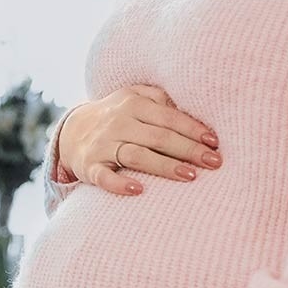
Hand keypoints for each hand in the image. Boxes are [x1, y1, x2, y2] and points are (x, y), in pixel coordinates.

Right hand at [56, 85, 220, 195]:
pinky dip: (119, 184)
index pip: (169, 117)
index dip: (193, 129)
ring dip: (164, 166)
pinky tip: (138, 190)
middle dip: (188, 149)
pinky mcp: (90, 167)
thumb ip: (162, 99)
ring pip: (136, 155)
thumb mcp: (135, 97)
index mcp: (132, 103)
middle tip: (214, 162)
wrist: (72, 131)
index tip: (215, 143)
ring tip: (189, 176)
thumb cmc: (118, 116)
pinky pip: (104, 177)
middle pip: (158, 137)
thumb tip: (198, 111)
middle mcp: (117, 123)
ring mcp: (102, 145)